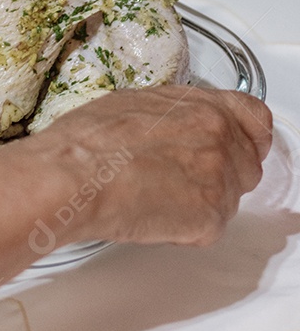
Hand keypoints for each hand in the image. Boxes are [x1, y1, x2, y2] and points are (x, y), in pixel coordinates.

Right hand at [39, 85, 271, 247]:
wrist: (75, 175)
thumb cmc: (90, 139)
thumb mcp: (137, 103)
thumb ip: (178, 114)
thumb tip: (182, 124)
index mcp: (203, 106)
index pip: (256, 118)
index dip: (246, 134)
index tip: (237, 142)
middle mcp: (220, 138)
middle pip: (248, 163)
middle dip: (222, 171)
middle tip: (184, 176)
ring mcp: (219, 180)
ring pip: (230, 197)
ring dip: (203, 199)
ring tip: (159, 193)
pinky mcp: (209, 218)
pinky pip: (209, 226)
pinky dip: (186, 226)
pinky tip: (153, 212)